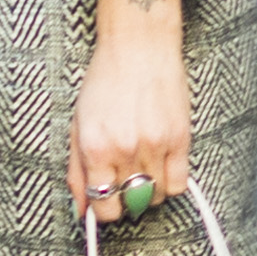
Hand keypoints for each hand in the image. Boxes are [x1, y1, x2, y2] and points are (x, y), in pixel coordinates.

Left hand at [68, 0, 190, 219]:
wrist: (138, 45)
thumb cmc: (104, 81)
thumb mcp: (78, 124)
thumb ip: (76, 171)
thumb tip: (81, 211)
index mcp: (95, 147)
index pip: (103, 207)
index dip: (104, 211)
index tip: (106, 202)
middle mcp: (124, 150)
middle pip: (130, 206)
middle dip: (125, 203)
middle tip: (123, 185)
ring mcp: (155, 145)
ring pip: (155, 198)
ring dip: (147, 193)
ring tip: (141, 169)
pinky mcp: (180, 138)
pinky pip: (178, 184)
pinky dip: (169, 184)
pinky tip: (161, 167)